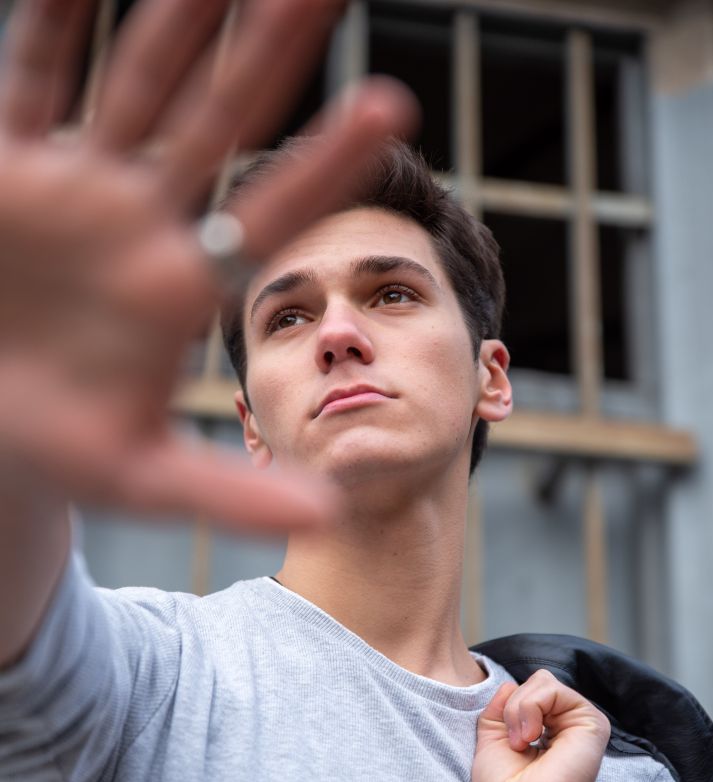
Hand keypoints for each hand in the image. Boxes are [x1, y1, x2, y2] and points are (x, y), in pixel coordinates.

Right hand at [0, 0, 415, 530]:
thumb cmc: (59, 447)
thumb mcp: (145, 479)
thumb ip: (235, 494)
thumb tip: (328, 517)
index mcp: (179, 284)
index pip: (268, 212)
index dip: (326, 164)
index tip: (391, 107)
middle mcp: (139, 221)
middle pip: (218, 121)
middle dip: (270, 53)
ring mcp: (75, 187)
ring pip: (137, 83)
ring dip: (179, 17)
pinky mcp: (5, 170)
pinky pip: (32, 78)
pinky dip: (53, 24)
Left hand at [472, 671, 609, 781]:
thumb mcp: (490, 741)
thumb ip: (498, 710)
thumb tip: (510, 684)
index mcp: (547, 729)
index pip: (525, 692)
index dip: (506, 709)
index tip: (507, 743)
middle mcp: (567, 724)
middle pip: (534, 683)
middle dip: (512, 707)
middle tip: (515, 744)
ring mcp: (580, 721)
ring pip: (541, 682)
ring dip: (518, 709)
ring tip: (522, 743)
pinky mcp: (591, 722)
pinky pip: (551, 688)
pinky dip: (530, 707)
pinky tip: (532, 737)